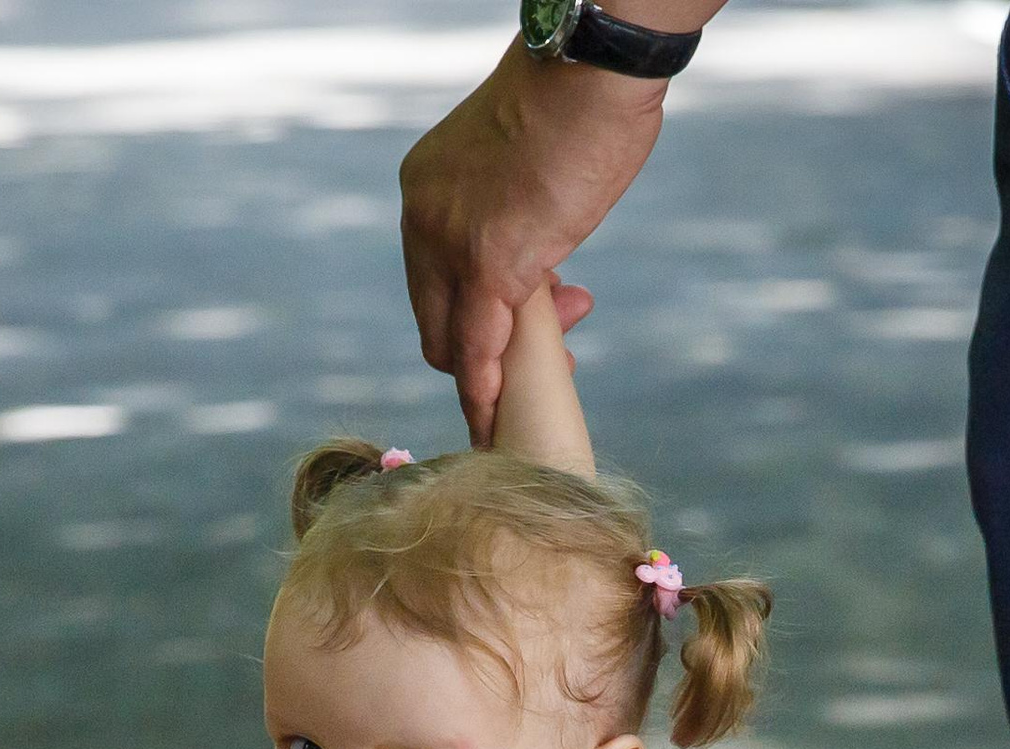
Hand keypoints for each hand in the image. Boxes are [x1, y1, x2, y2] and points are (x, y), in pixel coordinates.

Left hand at [400, 41, 660, 443]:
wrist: (587, 70)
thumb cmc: (574, 103)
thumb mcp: (523, 167)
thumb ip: (514, 219)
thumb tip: (538, 267)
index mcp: (424, 190)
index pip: (434, 281)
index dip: (477, 314)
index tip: (531, 320)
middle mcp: (422, 218)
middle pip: (436, 318)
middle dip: (488, 350)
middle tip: (556, 348)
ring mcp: (450, 244)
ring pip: (456, 341)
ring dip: (497, 375)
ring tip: (557, 366)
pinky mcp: (489, 265)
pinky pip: (479, 349)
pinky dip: (487, 390)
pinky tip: (500, 418)